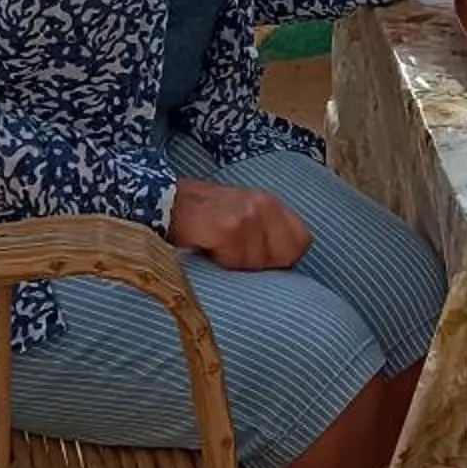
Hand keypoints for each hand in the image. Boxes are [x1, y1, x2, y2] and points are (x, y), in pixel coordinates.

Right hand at [168, 180, 310, 271]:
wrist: (165, 204)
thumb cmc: (204, 216)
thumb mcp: (242, 213)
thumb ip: (267, 232)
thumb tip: (288, 262)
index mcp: (271, 202)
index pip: (301, 241)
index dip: (283, 257)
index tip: (260, 259)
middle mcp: (264, 205)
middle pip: (284, 257)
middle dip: (261, 265)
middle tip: (234, 255)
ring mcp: (247, 216)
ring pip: (258, 264)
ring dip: (236, 264)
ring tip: (217, 248)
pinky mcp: (228, 229)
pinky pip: (235, 261)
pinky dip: (220, 262)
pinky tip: (208, 248)